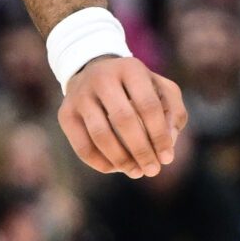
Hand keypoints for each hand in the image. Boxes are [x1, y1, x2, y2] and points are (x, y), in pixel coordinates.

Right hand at [58, 54, 186, 176]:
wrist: (94, 73)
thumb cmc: (137, 88)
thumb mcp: (161, 90)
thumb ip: (173, 112)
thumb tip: (169, 142)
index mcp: (130, 68)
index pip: (148, 105)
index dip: (159, 136)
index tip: (167, 158)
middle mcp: (102, 78)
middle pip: (124, 120)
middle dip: (141, 150)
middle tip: (153, 170)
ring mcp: (80, 95)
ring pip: (100, 134)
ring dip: (121, 159)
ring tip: (136, 172)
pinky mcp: (65, 113)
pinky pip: (82, 146)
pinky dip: (100, 163)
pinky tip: (116, 168)